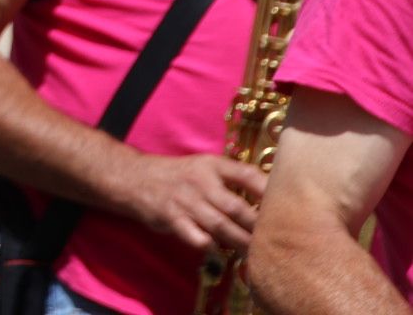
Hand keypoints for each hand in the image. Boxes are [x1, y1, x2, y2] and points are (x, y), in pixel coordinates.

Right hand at [126, 152, 265, 253]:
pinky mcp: (173, 219)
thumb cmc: (177, 176)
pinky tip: (223, 256)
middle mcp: (201, 182)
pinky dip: (212, 248)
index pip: (247, 174)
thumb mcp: (202, 167)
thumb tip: (268, 196)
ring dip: (241, 243)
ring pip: (222, 226)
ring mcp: (186, 201)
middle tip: (278, 241)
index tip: (288, 205)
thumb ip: (230, 179)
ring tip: (258, 256)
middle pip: (238, 208)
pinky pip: (198, 238)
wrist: (133, 178)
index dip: (268, 189)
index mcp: (212, 166)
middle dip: (258, 227)